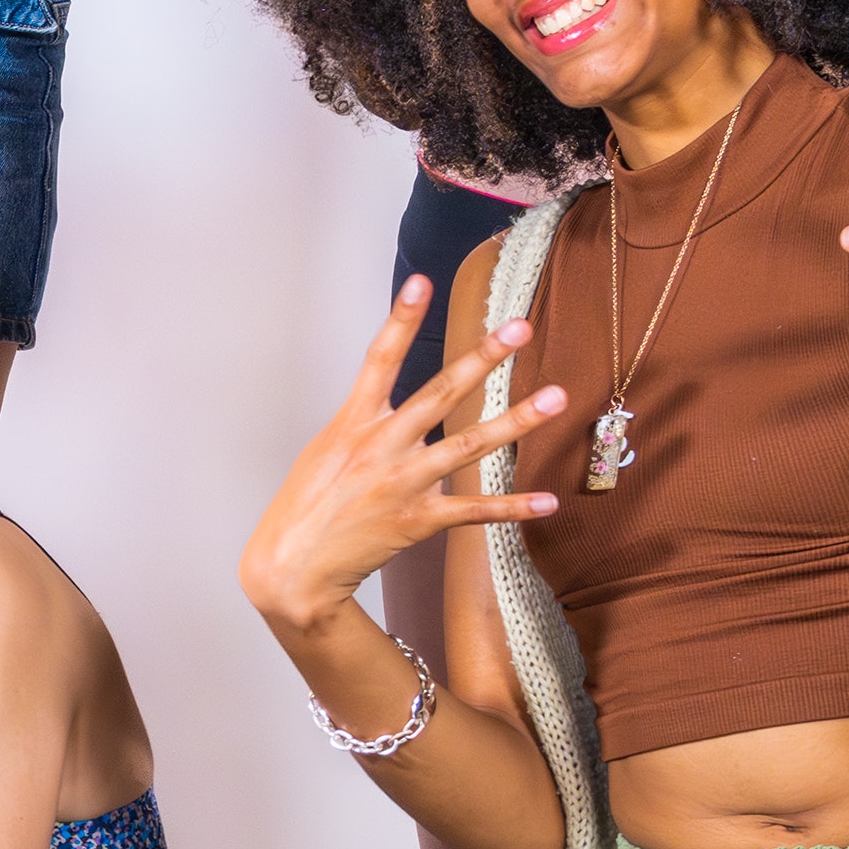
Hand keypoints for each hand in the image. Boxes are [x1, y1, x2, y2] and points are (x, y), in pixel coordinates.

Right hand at [234, 281, 561, 630]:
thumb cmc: (306, 506)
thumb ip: (364, 425)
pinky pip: (473, 511)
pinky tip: (547, 502)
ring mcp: (401, 483)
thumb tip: (399, 410)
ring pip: (468, 445)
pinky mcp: (416, 520)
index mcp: (353, 423)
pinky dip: (511, 508)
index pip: (379, 359)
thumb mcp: (324, 452)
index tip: (421, 282)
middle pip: (439, 392)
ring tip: (555, 397)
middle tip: (519, 326)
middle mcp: (380, 446)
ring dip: (516, 421)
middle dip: (482, 357)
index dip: (401, 319)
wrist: (292, 566)